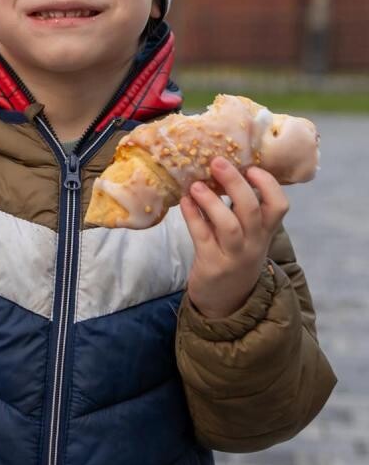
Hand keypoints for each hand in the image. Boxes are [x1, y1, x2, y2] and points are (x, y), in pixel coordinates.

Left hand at [179, 156, 288, 318]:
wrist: (226, 302)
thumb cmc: (236, 258)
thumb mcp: (249, 236)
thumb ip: (242, 209)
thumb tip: (225, 170)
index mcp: (265, 232)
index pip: (279, 206)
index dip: (268, 184)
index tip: (252, 167)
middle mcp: (253, 243)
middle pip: (250, 210)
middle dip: (235, 183)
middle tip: (217, 162)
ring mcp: (233, 256)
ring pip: (228, 226)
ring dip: (212, 201)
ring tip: (196, 184)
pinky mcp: (211, 264)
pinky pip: (201, 236)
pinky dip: (193, 216)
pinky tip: (185, 201)